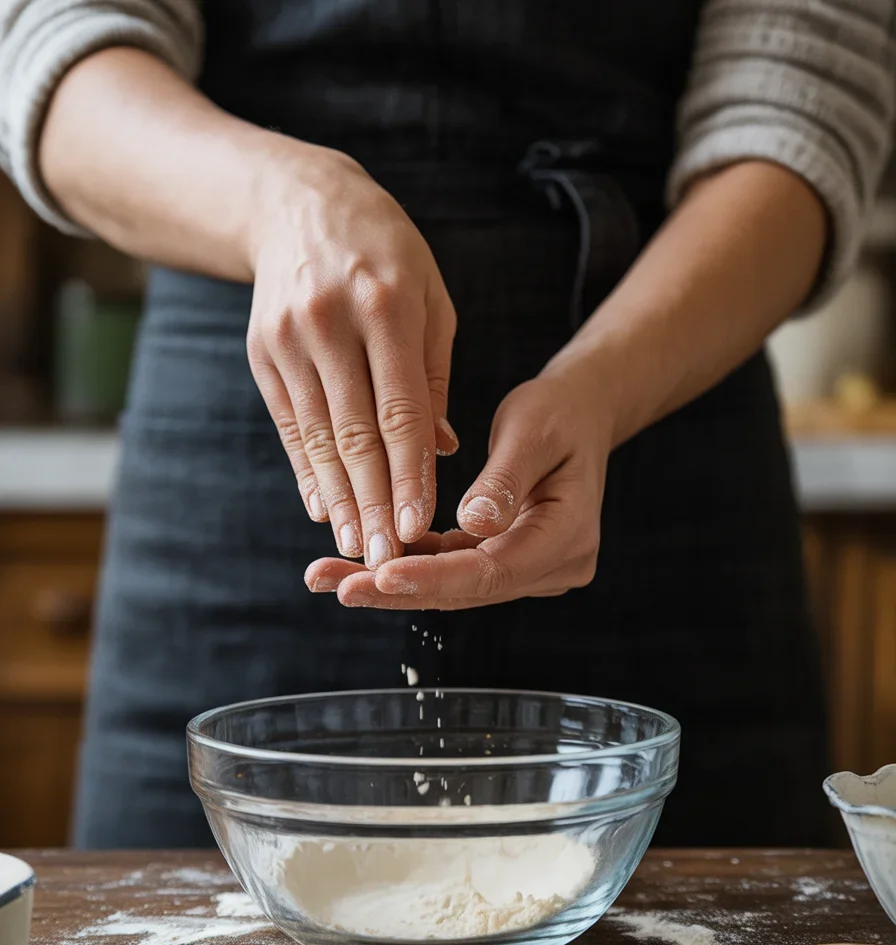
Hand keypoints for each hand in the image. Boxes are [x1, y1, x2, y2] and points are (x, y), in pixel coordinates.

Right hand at [247, 144, 458, 567]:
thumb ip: (434, 376)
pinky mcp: (262, 354)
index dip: (409, 473)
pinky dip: (306, 470)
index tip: (419, 524)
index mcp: (387, 306)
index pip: (401, 409)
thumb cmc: (385, 254)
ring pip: (317, 437)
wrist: (296, 205)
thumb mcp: (430, 297)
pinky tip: (321, 508)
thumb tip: (442, 452)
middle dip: (372, 503)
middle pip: (355, 433)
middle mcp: (332, 324)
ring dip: (338, 499)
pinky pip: (288, 425)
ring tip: (354, 549)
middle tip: (385, 557)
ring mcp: (289, 340)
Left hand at [304, 364, 610, 607]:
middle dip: (396, 588)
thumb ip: (504, 479)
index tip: (382, 573)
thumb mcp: (533, 431)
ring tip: (329, 576)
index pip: (494, 570)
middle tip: (335, 585)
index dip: (436, 576)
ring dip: (391, 582)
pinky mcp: (503, 559)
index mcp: (569, 538)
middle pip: (467, 589)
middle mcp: (553, 566)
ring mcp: (529, 568)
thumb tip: (471, 521)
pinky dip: (408, 562)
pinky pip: (451, 567)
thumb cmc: (560, 411)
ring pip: (452, 586)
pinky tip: (360, 560)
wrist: (581, 412)